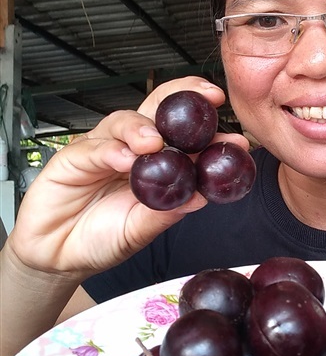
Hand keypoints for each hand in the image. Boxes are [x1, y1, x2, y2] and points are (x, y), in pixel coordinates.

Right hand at [8, 77, 248, 277]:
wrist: (58, 257)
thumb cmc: (101, 239)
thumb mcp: (140, 231)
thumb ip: (165, 214)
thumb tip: (202, 199)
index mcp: (155, 163)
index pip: (185, 136)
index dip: (211, 131)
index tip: (237, 137)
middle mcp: (131, 149)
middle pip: (158, 109)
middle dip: (184, 98)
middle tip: (207, 100)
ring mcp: (103, 150)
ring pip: (125, 122)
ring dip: (144, 128)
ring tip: (156, 142)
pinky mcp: (72, 158)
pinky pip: (94, 148)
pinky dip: (112, 150)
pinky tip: (125, 160)